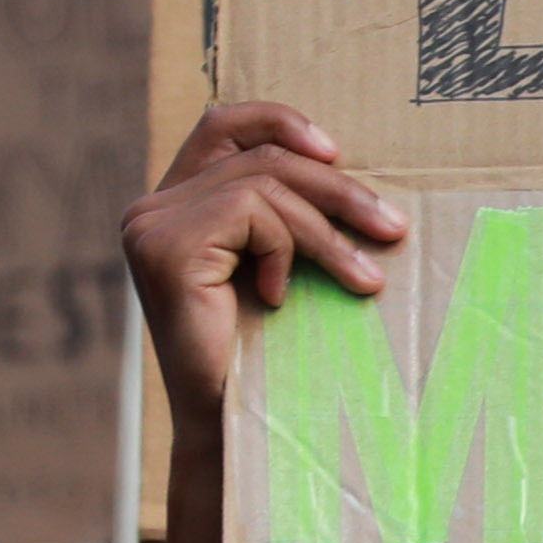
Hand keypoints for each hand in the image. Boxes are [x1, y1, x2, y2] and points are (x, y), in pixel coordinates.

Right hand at [121, 102, 406, 431]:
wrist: (230, 421)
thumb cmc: (263, 350)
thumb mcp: (276, 264)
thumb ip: (282, 213)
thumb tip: (342, 162)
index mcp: (172, 204)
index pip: (221, 124)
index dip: (279, 121)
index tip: (336, 152)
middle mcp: (150, 208)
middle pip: (260, 156)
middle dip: (337, 189)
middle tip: (393, 227)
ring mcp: (150, 225)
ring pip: (266, 183)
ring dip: (330, 230)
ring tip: (366, 278)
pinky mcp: (165, 246)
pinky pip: (253, 214)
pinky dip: (286, 251)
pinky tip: (280, 299)